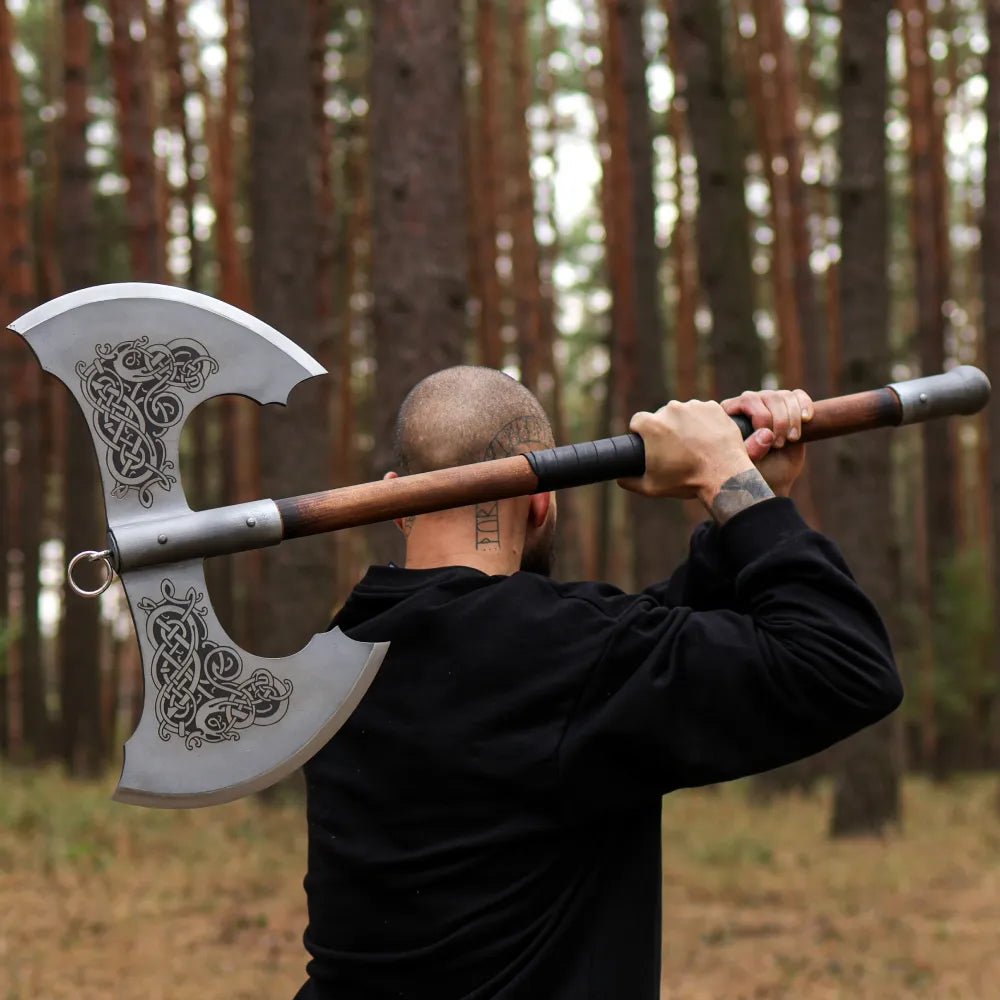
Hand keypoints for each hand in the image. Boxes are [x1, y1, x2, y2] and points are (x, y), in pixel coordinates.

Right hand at [619, 399, 753, 501]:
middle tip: (676, 449)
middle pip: (661, 416)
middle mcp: (671, 410)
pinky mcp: (713, 407)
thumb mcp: (652, 487)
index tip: (649, 443)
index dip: (641, 432)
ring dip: (686, 424)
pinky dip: (704, 422)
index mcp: (652, 425)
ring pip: (684, 413)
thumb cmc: (686, 481)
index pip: (637, 421)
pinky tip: (708, 439)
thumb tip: (620, 479)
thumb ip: (630, 481)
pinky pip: (703, 412)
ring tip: (695, 446)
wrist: (724, 475)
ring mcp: (694, 406)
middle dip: (666, 429)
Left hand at [721, 388, 812, 496]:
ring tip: (792, 439)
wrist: (771, 479)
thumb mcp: (746, 464)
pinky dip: (805, 405)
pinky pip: (797, 395)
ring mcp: (768, 403)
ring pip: (785, 396)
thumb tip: (766, 433)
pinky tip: (806, 419)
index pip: (748, 400)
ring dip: (793, 418)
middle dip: (780, 421)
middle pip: (770, 397)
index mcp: (730, 412)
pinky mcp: (787, 407)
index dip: (763, 418)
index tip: (769, 441)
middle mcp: (748, 404)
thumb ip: (750, 449)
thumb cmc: (752, 472)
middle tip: (780, 444)